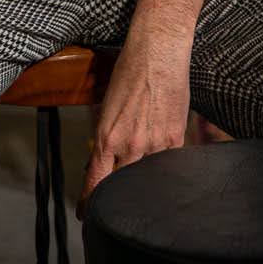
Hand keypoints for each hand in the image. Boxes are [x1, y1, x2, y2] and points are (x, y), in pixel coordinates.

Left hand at [80, 0, 205, 206]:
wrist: (158, 51)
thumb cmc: (130, 71)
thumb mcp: (108, 106)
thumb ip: (108, 135)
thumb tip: (106, 157)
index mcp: (108, 137)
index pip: (96, 181)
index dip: (90, 202)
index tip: (86, 213)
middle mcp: (131, 145)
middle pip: (120, 186)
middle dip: (113, 195)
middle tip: (109, 199)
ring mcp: (156, 144)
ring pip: (145, 178)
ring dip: (139, 180)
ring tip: (136, 174)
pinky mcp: (176, 138)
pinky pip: (167, 164)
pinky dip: (161, 166)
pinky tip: (159, 164)